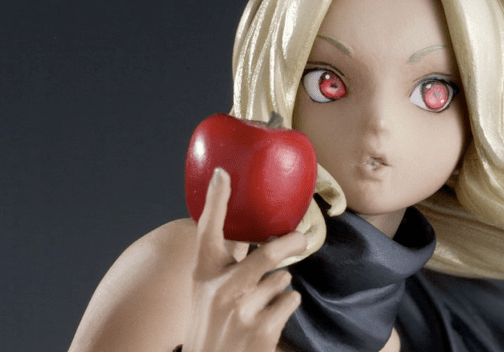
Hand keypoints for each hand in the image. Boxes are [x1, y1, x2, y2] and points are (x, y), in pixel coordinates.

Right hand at [182, 168, 306, 351]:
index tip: (223, 173)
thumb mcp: (209, 292)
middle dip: (288, 244)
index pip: (207, 230)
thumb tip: (260, 238)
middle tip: (300, 238)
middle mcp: (219, 289)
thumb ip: (228, 267)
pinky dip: (286, 306)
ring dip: (279, 287)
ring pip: (281, 280)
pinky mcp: (262, 329)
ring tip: (260, 304)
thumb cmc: (212, 324)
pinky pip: (290, 300)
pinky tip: (269, 318)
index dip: (216, 200)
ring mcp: (240, 310)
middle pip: (266, 254)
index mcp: (203, 274)